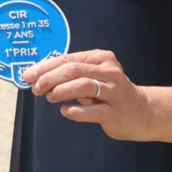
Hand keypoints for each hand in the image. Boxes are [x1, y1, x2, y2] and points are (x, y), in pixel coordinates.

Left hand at [26, 49, 154, 140]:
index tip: (28, 75)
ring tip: (49, 97)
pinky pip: (94, 111)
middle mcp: (110, 71)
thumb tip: (37, 76)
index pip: (68, 59)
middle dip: (49, 79)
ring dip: (60, 91)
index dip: (45, 67)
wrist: (143, 113)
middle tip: (36, 88)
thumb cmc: (110, 94)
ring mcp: (115, 91)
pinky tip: (65, 111)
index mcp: (101, 58)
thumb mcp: (92, 78)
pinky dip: (76, 111)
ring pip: (83, 85)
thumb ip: (69, 75)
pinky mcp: (117, 111)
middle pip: (73, 70)